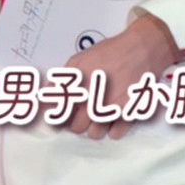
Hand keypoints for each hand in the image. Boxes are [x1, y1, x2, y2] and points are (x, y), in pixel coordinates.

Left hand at [63, 13, 180, 139]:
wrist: (141, 49)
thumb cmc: (108, 53)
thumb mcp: (78, 60)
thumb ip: (60, 81)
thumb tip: (44, 96)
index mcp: (77, 90)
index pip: (59, 116)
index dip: (59, 116)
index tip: (62, 114)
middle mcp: (93, 102)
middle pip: (76, 128)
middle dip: (77, 121)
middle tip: (83, 111)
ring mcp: (112, 110)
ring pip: (95, 134)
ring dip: (94, 127)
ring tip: (99, 113)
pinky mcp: (130, 114)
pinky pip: (115, 134)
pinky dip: (113, 128)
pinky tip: (114, 115)